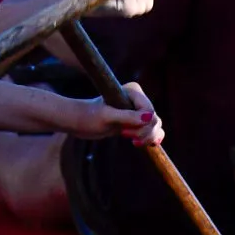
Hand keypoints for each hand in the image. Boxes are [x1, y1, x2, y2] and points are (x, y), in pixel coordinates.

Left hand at [45, 81, 161, 145]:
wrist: (78, 122)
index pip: (149, 111)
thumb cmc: (88, 116)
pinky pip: (152, 131)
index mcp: (133, 91)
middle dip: (144, 132)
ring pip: (156, 126)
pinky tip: (141, 143)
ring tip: (134, 142)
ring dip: (148, 137)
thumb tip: (149, 117)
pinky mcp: (136, 121)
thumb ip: (127, 117)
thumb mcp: (106, 118)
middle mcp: (138, 99)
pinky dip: (150, 138)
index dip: (141, 125)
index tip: (123, 131)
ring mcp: (138, 110)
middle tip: (125, 136)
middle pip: (155, 119)